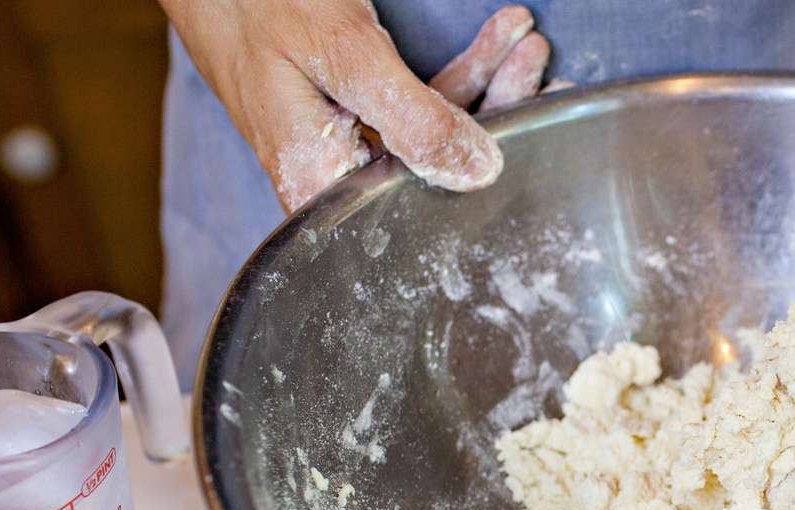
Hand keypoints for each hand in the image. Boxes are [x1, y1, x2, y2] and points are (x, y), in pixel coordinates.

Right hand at [160, 1, 552, 210]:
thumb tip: (477, 173)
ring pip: (432, 131)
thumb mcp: (345, 54)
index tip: (538, 128)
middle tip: (538, 65)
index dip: (486, 173)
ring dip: (483, 80)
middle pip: (435, 169)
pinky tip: (492, 38)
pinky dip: (455, 69)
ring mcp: (343, 144)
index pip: (423, 205)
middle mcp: (332, 178)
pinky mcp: (349, 114)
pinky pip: (414, 104)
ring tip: (522, 39)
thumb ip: (412, 118)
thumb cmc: (256, 1)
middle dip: (497, 111)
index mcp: (319, 185)